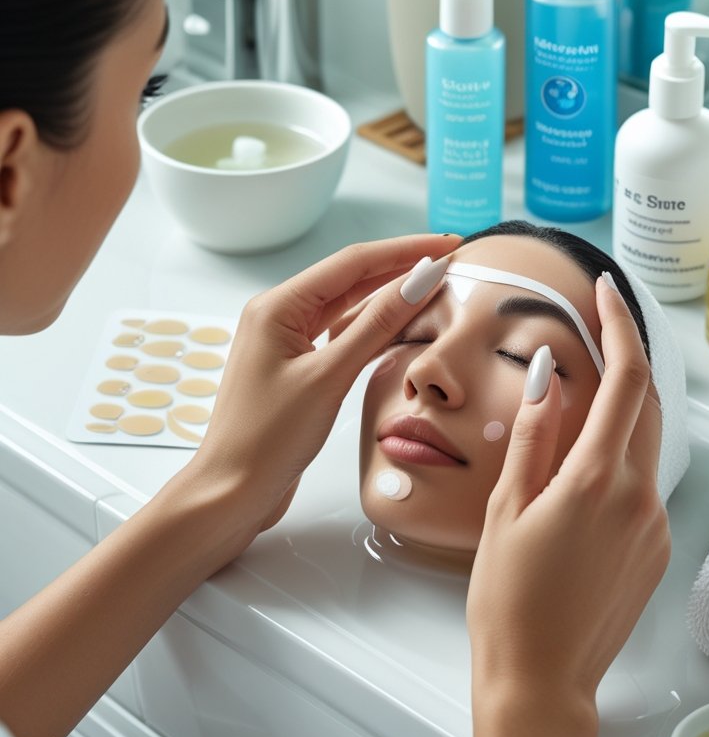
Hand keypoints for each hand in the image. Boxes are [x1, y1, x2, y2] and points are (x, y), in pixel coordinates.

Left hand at [189, 233, 459, 547]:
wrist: (231, 492)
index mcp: (277, 306)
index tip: (447, 244)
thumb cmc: (266, 440)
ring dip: (388, 297)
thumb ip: (376, 326)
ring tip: (433, 287)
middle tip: (449, 260)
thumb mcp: (329, 377)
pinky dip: (372, 329)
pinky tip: (400, 326)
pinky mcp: (296, 369)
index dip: (404, 250)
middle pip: (350, 278)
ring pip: (347, 307)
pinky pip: (340, 335)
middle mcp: (278, 315)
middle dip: (400, 267)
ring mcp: (286, 343)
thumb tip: (418, 279)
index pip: (353, 262)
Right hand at [467, 274, 668, 707]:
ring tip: (575, 396)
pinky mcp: (656, 547)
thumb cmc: (507, 601)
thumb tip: (548, 373)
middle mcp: (637, 497)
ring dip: (617, 408)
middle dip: (624, 357)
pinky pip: (640, 481)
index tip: (603, 291)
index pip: (626, 379)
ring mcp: (653, 524)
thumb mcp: (505, 507)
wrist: (540, 682)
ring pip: (643, 442)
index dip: (618, 325)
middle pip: (645, 403)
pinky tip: (578, 468)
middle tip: (593, 326)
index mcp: (595, 480)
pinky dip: (616, 455)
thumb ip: (534, 434)